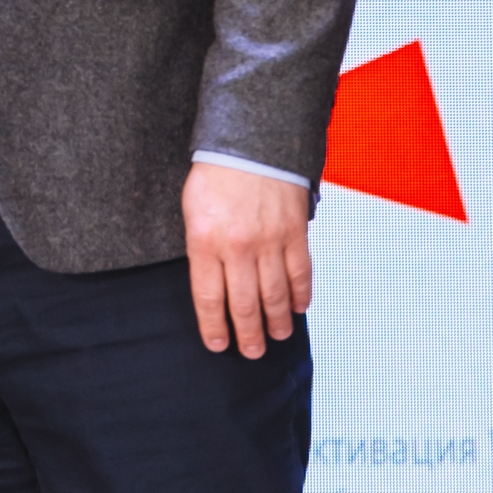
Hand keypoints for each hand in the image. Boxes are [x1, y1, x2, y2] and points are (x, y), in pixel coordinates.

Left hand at [182, 161, 313, 357]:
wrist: (251, 141)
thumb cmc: (214, 174)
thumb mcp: (191, 210)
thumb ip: (201, 248)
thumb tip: (211, 284)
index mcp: (204, 241)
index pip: (208, 298)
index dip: (213, 327)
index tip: (218, 345)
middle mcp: (238, 247)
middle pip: (243, 304)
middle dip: (247, 334)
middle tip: (251, 351)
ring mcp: (270, 241)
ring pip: (275, 295)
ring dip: (277, 321)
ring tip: (277, 336)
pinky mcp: (295, 233)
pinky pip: (300, 273)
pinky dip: (301, 294)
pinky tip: (299, 307)